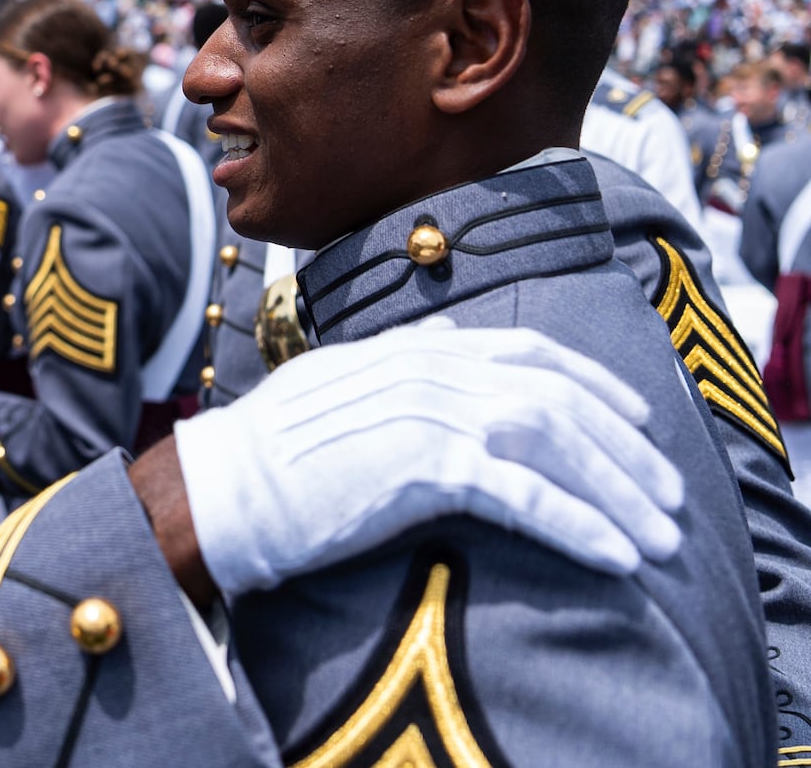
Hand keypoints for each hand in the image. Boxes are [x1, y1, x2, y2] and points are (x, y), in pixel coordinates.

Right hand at [166, 320, 683, 596]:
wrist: (223, 485)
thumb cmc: (271, 445)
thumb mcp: (339, 378)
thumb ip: (402, 356)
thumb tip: (452, 338)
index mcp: (413, 348)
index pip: (527, 351)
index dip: (594, 382)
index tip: (639, 416)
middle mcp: (430, 368)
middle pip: (557, 398)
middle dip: (626, 448)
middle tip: (670, 493)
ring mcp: (429, 413)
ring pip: (554, 443)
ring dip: (619, 493)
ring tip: (661, 537)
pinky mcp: (423, 466)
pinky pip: (525, 495)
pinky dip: (581, 525)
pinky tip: (617, 555)